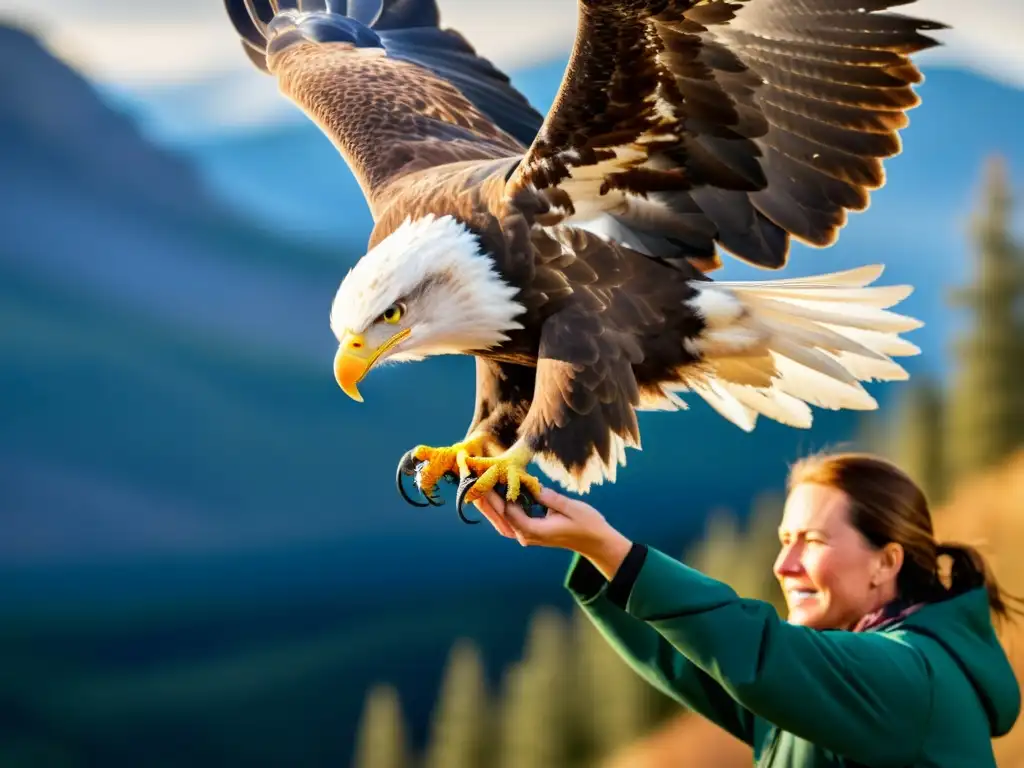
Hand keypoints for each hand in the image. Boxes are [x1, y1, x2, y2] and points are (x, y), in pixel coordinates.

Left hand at [472, 487, 633, 580]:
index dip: (497, 494)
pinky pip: (510, 520)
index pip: (509, 511)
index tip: (488, 478)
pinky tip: (494, 498)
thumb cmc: (587, 524)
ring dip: (490, 506)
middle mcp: (526, 536)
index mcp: (534, 530)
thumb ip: (548, 497)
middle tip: (472, 483)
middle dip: (486, 500)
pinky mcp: (531, 532)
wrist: (596, 542)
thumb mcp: (569, 507)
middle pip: (500, 517)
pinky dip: (501, 509)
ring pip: (502, 520)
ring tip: (477, 489)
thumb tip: (531, 486)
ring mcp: (528, 536)